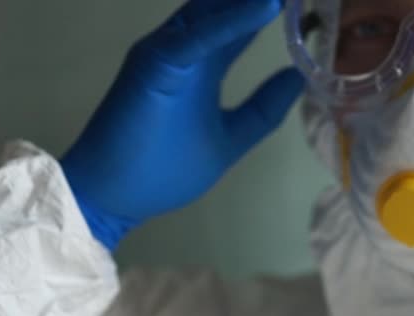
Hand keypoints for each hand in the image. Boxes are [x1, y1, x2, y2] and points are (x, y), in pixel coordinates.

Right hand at [60, 0, 304, 249]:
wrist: (113, 199)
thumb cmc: (162, 168)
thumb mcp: (230, 138)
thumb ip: (262, 109)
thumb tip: (296, 78)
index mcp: (201, 64)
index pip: (237, 26)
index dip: (266, 10)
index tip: (300, 5)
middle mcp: (183, 49)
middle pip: (226, 8)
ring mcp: (167, 51)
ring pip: (213, 11)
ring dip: (250, 0)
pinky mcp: (156, 63)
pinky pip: (197, 37)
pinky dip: (231, 21)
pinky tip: (267, 7)